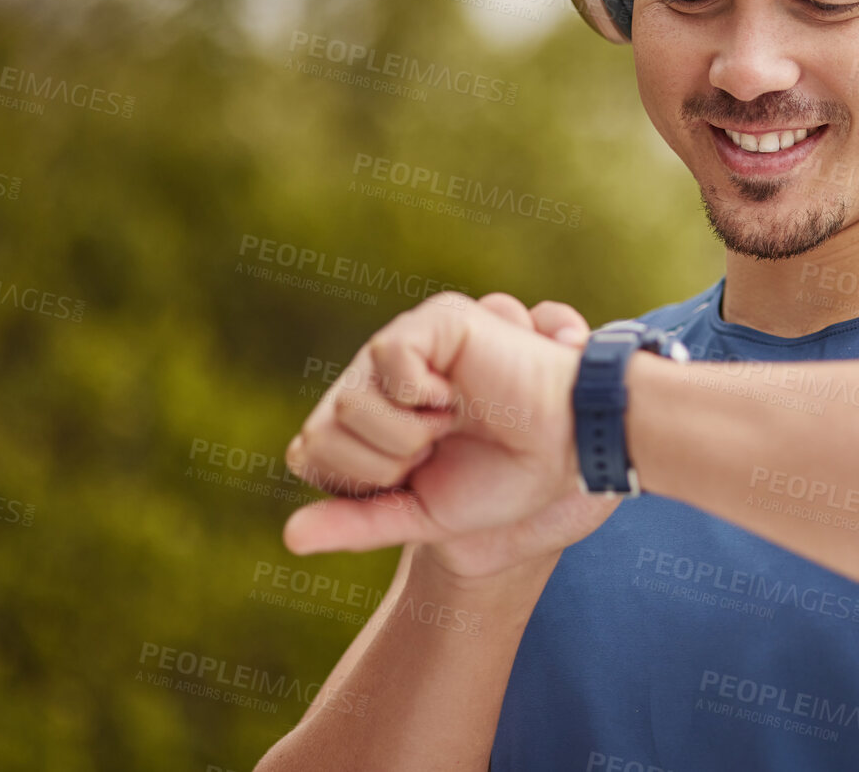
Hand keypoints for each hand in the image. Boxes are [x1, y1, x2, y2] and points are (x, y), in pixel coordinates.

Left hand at [282, 292, 626, 577]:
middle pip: (319, 432)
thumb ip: (359, 522)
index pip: (310, 453)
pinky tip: (454, 393)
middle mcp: (381, 376)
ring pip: (347, 403)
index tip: (418, 475)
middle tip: (436, 447)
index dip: (360, 482)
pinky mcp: (436, 321)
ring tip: (450, 420)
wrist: (568, 451)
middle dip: (381, 463)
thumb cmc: (507, 478)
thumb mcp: (423, 514)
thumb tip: (289, 537)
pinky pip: (386, 358)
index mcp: (374, 417)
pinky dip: (419, 393)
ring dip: (405, 433)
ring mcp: (406, 345)